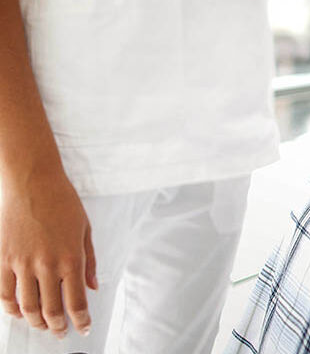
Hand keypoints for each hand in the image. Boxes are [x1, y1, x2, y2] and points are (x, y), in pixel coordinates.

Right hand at [0, 170, 95, 338]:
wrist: (32, 182)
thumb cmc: (63, 202)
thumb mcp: (85, 230)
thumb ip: (89, 261)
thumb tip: (93, 287)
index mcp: (71, 258)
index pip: (76, 302)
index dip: (81, 321)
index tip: (83, 328)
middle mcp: (47, 265)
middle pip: (51, 310)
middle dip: (58, 327)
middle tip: (61, 333)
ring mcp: (22, 263)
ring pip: (26, 307)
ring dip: (36, 322)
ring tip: (43, 326)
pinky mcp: (3, 259)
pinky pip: (4, 294)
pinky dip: (11, 309)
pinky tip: (19, 313)